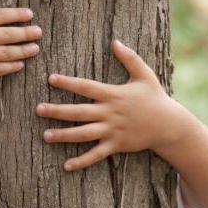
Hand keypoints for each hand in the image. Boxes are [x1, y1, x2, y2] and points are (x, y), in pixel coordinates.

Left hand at [36, 39, 191, 170]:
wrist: (169, 125)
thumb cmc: (155, 97)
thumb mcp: (145, 74)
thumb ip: (130, 58)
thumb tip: (115, 41)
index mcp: (114, 94)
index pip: (86, 87)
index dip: (68, 82)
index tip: (51, 79)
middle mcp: (111, 113)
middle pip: (79, 112)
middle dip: (58, 111)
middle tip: (38, 109)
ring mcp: (113, 131)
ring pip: (84, 134)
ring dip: (64, 135)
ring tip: (46, 136)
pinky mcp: (117, 145)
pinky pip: (97, 154)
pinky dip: (82, 161)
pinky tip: (67, 166)